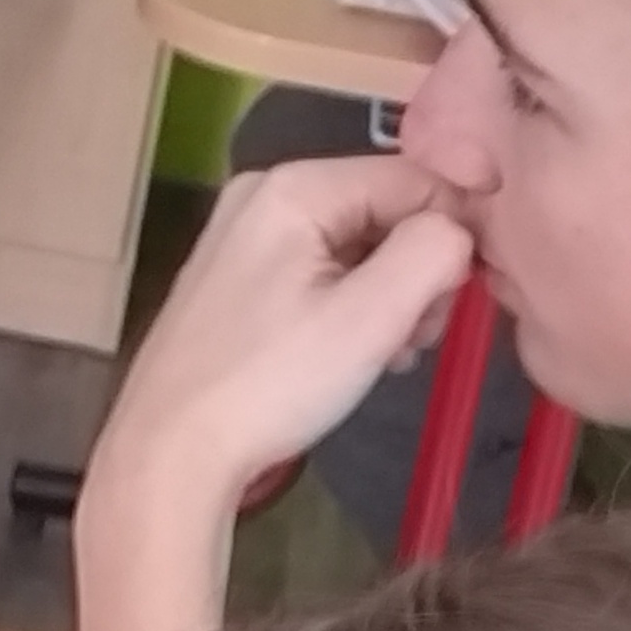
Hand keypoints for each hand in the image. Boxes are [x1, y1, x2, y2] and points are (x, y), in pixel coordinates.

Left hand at [96, 157, 474, 507]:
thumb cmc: (270, 385)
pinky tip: (350, 358)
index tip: (460, 300)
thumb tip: (460, 232)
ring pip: (358, 246)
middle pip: (385, 209)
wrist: (170, 454)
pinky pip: (322, 273)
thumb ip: (432, 253)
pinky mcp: (239, 281)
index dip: (455, 233)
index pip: (416, 176)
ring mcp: (246, 237)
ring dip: (390, 299)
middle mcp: (265, 194)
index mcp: (295, 185)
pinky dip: (351, 310)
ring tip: (383, 357)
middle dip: (417, 273)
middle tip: (414, 340)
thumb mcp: (369, 318)